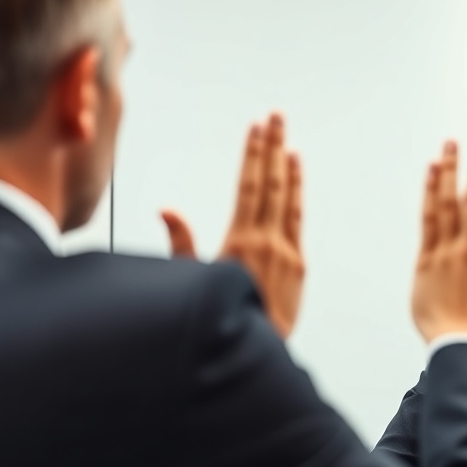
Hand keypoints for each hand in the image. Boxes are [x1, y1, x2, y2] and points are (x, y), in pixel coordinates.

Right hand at [160, 112, 303, 338]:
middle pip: (270, 183)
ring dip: (288, 166)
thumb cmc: (222, 318)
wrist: (256, 350)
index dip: (253, 154)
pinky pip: (298, 219)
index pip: (248, 186)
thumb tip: (167, 210)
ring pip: (288, 198)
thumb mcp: (194, 279)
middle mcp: (266, 241)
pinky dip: (297, 194)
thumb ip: (181, 243)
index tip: (255, 128)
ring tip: (288, 140)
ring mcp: (286, 251)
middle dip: (273, 147)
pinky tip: (296, 176)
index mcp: (240, 242)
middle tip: (276, 117)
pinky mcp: (299, 264)